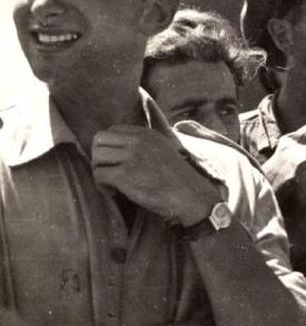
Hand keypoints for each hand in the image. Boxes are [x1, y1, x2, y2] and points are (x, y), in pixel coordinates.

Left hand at [91, 126, 219, 225]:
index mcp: (147, 134)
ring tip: (112, 184)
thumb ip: (146, 143)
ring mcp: (131, 157)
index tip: (116, 162)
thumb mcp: (164, 149)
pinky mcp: (125, 175)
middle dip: (99, 157)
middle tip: (109, 172)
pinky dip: (102, 186)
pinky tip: (115, 192)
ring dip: (99, 172)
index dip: (108, 147)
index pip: (112, 130)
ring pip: (96, 157)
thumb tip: (122, 146)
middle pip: (99, 140)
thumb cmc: (177, 178)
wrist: (189, 195)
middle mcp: (138, 141)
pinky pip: (98, 175)